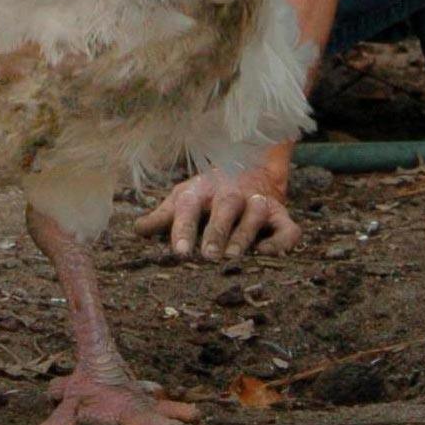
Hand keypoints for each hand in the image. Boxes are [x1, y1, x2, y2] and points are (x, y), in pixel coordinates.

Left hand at [133, 162, 300, 259]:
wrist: (251, 167)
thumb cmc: (208, 191)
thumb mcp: (184, 197)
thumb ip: (164, 216)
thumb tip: (137, 230)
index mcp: (202, 191)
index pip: (190, 207)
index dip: (184, 229)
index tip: (178, 252)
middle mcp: (231, 194)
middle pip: (225, 207)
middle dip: (216, 232)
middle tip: (207, 257)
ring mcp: (258, 202)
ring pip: (256, 213)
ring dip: (245, 233)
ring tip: (234, 257)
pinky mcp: (281, 215)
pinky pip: (287, 228)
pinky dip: (282, 241)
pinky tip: (269, 254)